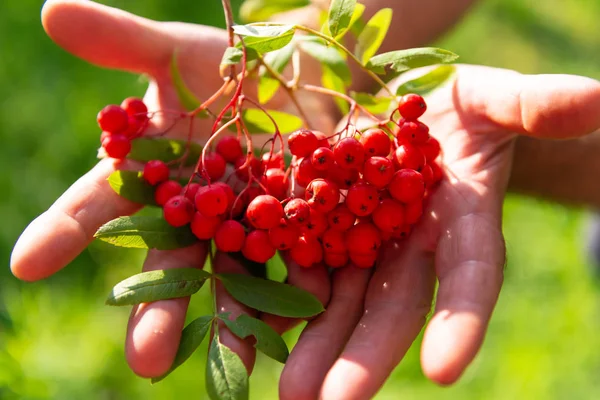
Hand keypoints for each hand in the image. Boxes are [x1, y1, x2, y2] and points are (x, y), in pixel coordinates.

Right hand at [10, 0, 334, 377]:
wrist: (293, 75)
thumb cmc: (225, 65)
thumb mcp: (176, 51)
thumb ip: (121, 42)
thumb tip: (51, 10)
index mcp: (154, 177)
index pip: (101, 207)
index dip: (65, 231)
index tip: (27, 263)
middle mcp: (195, 213)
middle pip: (171, 263)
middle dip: (158, 306)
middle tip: (145, 359)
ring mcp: (248, 226)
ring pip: (236, 280)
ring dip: (233, 323)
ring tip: (235, 368)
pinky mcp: (302, 227)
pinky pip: (299, 264)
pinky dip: (300, 293)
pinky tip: (301, 327)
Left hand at [277, 66, 599, 398]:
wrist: (404, 103)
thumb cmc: (461, 103)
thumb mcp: (496, 97)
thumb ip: (534, 104)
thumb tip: (595, 101)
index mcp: (460, 224)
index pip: (469, 279)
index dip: (462, 320)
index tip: (445, 369)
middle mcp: (410, 247)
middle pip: (390, 308)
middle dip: (363, 356)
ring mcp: (361, 240)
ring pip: (337, 299)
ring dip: (312, 346)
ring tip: (289, 391)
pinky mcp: (319, 225)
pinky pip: (297, 262)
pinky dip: (276, 294)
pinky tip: (251, 326)